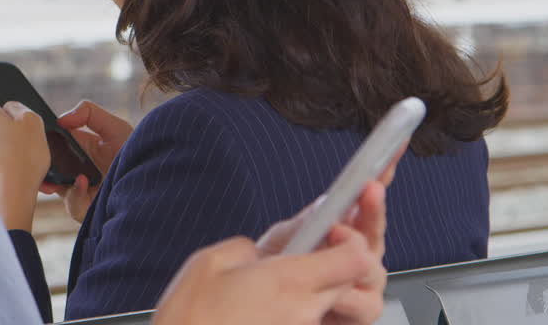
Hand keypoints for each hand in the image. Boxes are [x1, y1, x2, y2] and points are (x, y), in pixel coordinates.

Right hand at [39, 100, 132, 222]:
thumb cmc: (135, 152)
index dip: (43, 141)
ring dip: (53, 182)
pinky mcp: (86, 209)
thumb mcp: (114, 126)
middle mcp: (77, 170)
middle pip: (50, 168)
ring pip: (56, 188)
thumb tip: (61, 119)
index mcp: (81, 149)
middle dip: (41, 165)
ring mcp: (80, 191)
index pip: (54, 144)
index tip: (35, 137)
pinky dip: (75, 193)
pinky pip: (73, 204)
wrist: (153, 181)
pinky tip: (82, 182)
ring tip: (52, 179)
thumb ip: (88, 113)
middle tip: (36, 160)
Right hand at [152, 227, 383, 324]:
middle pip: (346, 282)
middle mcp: (303, 312)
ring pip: (324, 303)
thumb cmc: (191, 318)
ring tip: (271, 283)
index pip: (356, 259)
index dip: (351, 241)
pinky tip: (260, 306)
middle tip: (301, 253)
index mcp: (290, 282)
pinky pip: (302, 320)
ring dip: (309, 288)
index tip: (331, 231)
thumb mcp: (212, 262)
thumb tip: (260, 256)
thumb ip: (248, 250)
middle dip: (333, 263)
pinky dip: (290, 309)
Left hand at [255, 182, 387, 323]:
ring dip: (352, 257)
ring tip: (333, 247)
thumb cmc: (277, 273)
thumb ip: (309, 222)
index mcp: (345, 228)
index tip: (393, 147)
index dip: (383, 171)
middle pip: (376, 227)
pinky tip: (331, 295)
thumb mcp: (286, 240)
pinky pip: (364, 302)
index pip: (367, 197)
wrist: (271, 311)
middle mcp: (360, 252)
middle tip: (369, 191)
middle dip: (373, 208)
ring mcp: (364, 281)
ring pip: (373, 266)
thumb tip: (331, 201)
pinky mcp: (362, 310)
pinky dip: (345, 297)